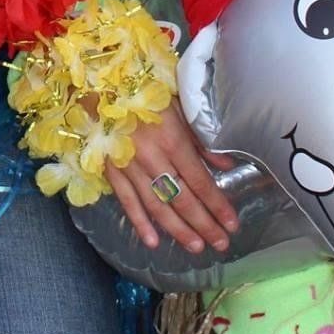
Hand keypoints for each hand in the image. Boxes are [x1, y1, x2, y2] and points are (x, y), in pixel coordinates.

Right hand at [106, 100, 238, 256]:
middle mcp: (153, 159)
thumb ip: (201, 140)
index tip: (232, 224)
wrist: (100, 86)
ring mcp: (131, 168)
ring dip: (178, 230)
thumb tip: (226, 165)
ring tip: (196, 247)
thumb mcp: (180, 109)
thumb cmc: (145, 94)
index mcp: (173, 142)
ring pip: (157, 206)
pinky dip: (139, 223)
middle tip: (221, 244)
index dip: (218, 205)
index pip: (200, 182)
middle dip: (204, 224)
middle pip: (182, 199)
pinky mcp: (112, 172)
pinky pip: (127, 202)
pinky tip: (153, 242)